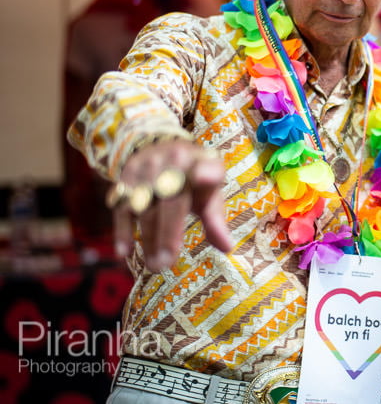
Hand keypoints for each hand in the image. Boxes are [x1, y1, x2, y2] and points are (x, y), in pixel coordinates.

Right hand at [111, 139, 232, 270]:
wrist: (160, 145)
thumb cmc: (193, 179)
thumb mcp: (208, 192)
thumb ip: (215, 219)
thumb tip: (227, 249)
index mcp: (202, 162)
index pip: (207, 168)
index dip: (206, 173)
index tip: (204, 178)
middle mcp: (174, 160)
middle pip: (171, 200)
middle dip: (168, 233)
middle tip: (166, 264)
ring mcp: (147, 166)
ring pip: (146, 206)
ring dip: (148, 239)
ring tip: (154, 266)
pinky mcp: (126, 175)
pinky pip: (122, 206)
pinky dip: (122, 230)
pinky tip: (124, 253)